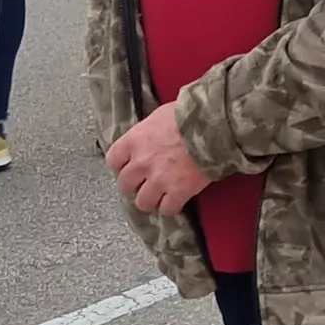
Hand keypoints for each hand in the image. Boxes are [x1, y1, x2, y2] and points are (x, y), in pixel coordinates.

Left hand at [104, 100, 213, 215]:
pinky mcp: (178, 191)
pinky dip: (171, 207)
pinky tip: (176, 200)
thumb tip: (150, 137)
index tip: (129, 166)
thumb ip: (148, 132)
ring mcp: (159, 179)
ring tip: (159, 196)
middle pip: (125, 185)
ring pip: (143, 202)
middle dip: (135, 184)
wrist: (211, 126)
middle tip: (145, 182)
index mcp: (134, 140)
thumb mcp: (159, 116)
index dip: (122, 165)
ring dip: (151, 200)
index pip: (113, 160)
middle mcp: (142, 162)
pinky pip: (167, 209)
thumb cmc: (188, 114)